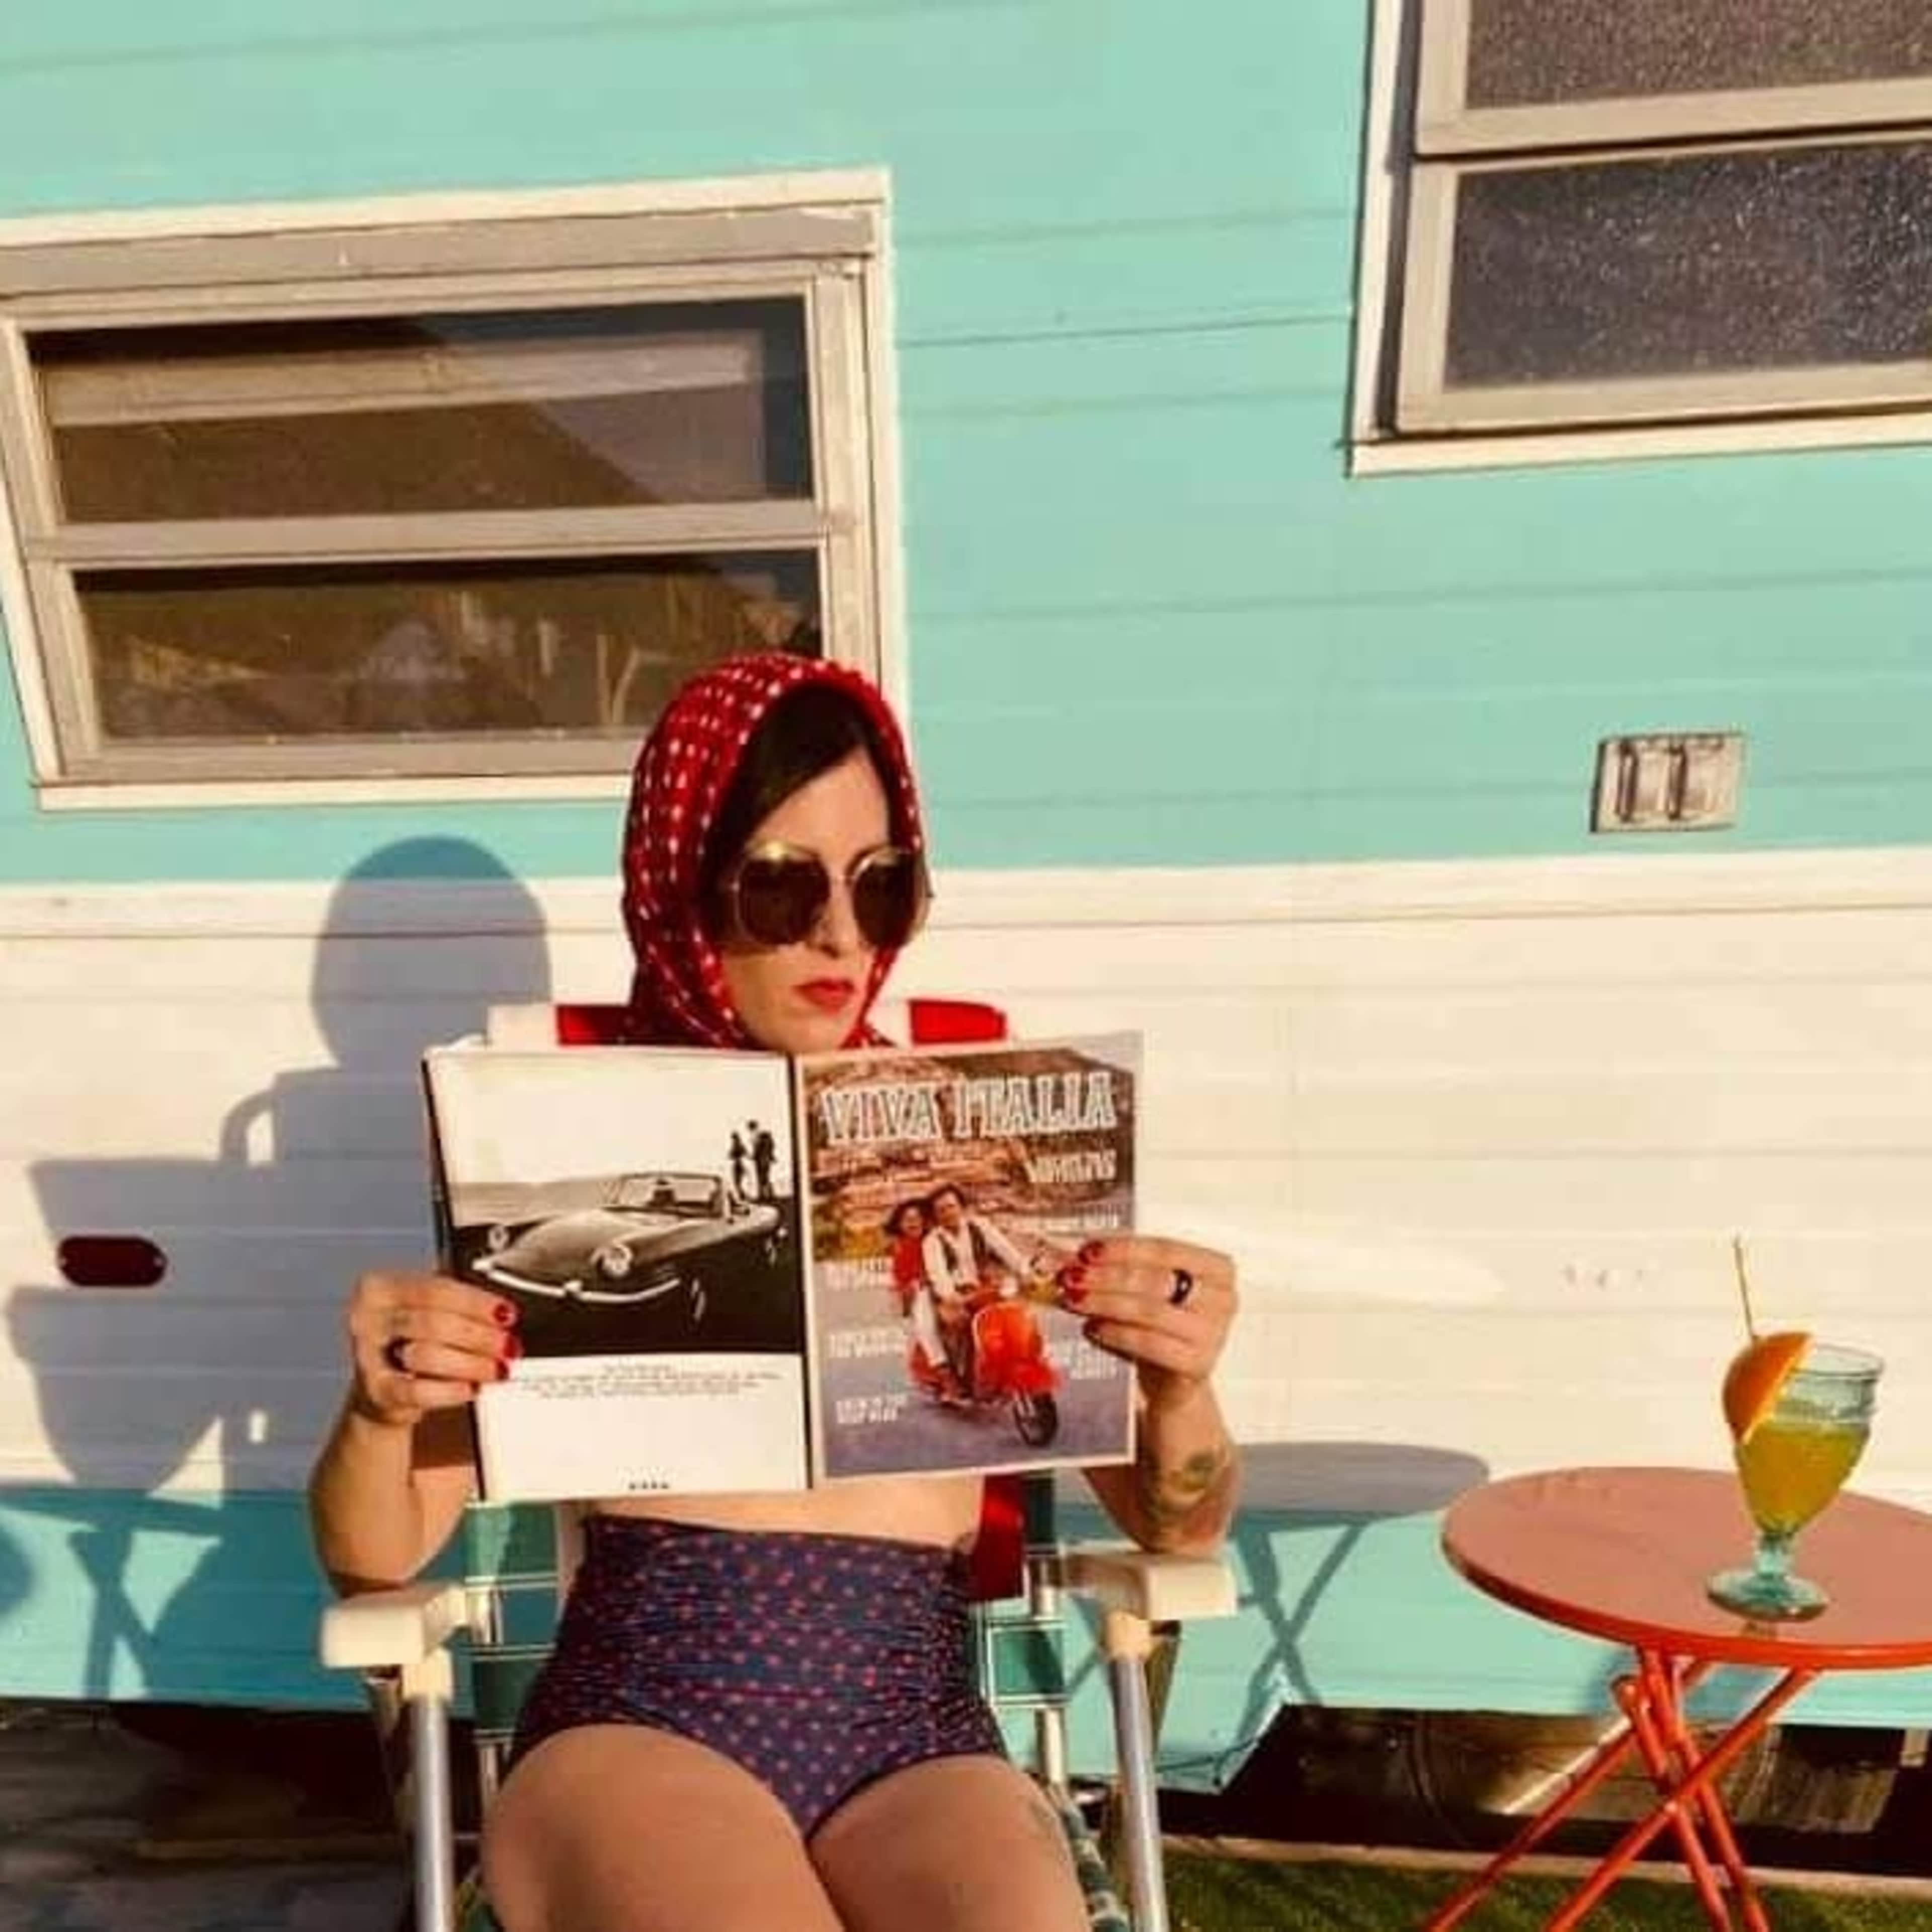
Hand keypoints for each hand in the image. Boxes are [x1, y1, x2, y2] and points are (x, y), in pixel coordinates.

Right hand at [345, 1270, 518, 1427]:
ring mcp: (367, 1356)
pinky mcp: (375, 1392)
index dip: (476, 1303)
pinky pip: (418, 1391)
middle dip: (479, 1336)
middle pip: (434, 1323)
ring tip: (497, 1369)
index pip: (436, 1289)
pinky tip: (471, 1388)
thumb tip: (502, 1313)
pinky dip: (450, 1391)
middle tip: (509, 1346)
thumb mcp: (426, 1309)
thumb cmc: (410, 1338)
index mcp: (380, 1287)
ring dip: (471, 1364)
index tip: (506, 1314)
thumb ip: (457, 1305)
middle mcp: (367, 1319)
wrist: (379, 1386)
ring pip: (426, 1356)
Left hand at [1058, 1237, 1234, 1411]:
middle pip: (1156, 1280)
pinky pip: (1151, 1343)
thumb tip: (1080, 1256)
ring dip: (1106, 1302)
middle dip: (1108, 1276)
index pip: (1165, 1249)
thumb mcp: (1150, 1291)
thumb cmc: (1161, 1326)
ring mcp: (1213, 1333)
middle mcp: (1222, 1298)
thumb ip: (1126, 1269)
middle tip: (1072, 1276)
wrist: (1174, 1380)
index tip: (1088, 1250)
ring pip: (1151, 1310)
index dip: (1123, 1248)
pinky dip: (1117, 1334)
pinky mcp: (1198, 1364)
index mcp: (1216, 1269)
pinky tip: (1093, 1328)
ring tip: (1075, 1299)